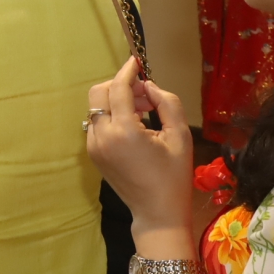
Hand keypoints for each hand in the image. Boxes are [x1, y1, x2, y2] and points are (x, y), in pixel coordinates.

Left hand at [87, 57, 194, 237]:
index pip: (117, 88)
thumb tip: (150, 86)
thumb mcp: (181, 137)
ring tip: (144, 112)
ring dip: (116, 101)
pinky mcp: (92, 153)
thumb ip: (168, 103)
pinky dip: (111, 116)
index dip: (127, 71)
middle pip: (99, 93)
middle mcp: (102, 136)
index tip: (137, 61)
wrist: (156, 212)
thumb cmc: (174, 176)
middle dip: (120, 86)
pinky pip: (97, 123)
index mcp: (124, 131)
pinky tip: (134, 127)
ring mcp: (93, 146)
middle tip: (146, 95)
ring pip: (96, 108)